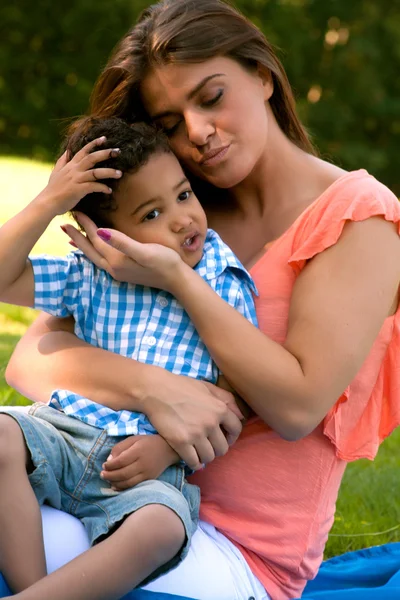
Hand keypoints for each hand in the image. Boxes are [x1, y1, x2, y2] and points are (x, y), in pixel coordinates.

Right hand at [40, 137, 121, 214]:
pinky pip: (93, 186)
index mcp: (70, 165)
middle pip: (92, 158)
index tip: (104, 138)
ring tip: (120, 173)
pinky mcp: (78, 190)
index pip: (83, 151)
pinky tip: (109, 190)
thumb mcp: (56, 172)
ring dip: (109, 172)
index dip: (93, 144)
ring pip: (95, 172)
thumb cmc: (52, 189)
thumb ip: (63, 161)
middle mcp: (74, 170)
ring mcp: (76, 179)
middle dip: (105, 153)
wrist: (47, 203)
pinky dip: (102, 188)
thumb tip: (67, 150)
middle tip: (118, 151)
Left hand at [61, 212, 184, 290]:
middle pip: (90, 250)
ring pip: (94, 256)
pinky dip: (94, 252)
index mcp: (116, 261)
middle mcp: (113, 268)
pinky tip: (95, 249)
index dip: (86, 225)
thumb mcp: (144, 251)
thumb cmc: (164, 262)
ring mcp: (118, 272)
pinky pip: (102, 260)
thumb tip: (101, 232)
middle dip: (77, 236)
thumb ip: (122, 242)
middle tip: (64, 224)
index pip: (96, 240)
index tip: (76, 211)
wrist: (177, 280)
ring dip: (83, 245)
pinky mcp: (124, 272)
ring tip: (72, 236)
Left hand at [100, 435, 178, 490]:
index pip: (120, 461)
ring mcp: (147, 473)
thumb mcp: (133, 439)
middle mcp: (143, 463)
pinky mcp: (149, 479)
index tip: (104, 465)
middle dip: (110, 476)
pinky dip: (123, 487)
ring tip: (108, 480)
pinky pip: (134, 486)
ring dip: (115, 483)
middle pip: (123, 473)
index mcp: (138, 451)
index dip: (110, 465)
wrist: (168, 449)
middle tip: (102, 475)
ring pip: (128, 482)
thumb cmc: (148, 442)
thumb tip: (109, 460)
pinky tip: (116, 486)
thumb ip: (120, 447)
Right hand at [140, 369, 243, 470]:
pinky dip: (194, 463)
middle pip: (223, 448)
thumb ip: (226, 399)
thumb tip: (241, 416)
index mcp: (219, 408)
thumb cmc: (181, 386)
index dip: (232, 436)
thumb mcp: (207, 387)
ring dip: (205, 456)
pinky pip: (194, 462)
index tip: (225, 438)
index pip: (236, 429)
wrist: (155, 390)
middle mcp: (211, 423)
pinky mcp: (180, 442)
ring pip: (209, 457)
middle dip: (217, 448)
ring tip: (199, 451)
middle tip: (209, 445)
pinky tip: (191, 458)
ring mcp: (196, 434)